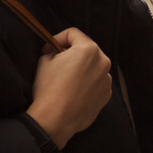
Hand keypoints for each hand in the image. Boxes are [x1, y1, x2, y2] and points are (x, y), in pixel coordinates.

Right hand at [25, 28, 112, 147]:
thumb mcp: (44, 61)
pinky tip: (75, 92)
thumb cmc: (49, 88)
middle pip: (87, 49)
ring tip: (68, 80)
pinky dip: (88, 83)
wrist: (57, 118)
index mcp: (88, 49)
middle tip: (58, 62)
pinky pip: (97, 82)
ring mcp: (107, 79)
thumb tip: (56, 51)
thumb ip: (54, 50)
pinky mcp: (107, 94)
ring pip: (94, 66)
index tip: (49, 48)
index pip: (73, 33)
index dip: (58, 38)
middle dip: (72, 53)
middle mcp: (103, 62)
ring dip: (82, 68)